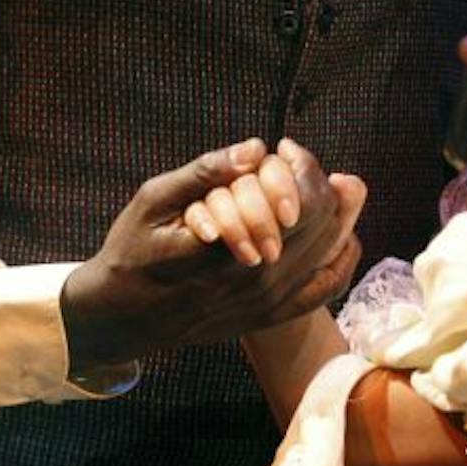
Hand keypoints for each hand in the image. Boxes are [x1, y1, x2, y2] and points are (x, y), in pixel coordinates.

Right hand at [60, 140, 362, 370]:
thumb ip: (205, 173)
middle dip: (314, 180)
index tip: (282, 148)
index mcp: (231, 247)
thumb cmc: (133, 251)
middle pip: (320, 219)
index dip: (300, 165)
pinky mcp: (271, 316)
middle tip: (295, 162)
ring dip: (333, 209)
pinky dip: (342, 256)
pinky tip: (344, 233)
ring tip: (315, 184)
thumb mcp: (154, 202)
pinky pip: (326, 287)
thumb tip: (256, 148)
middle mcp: (259, 279)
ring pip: (330, 248)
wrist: (122, 318)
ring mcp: (269, 303)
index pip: (299, 200)